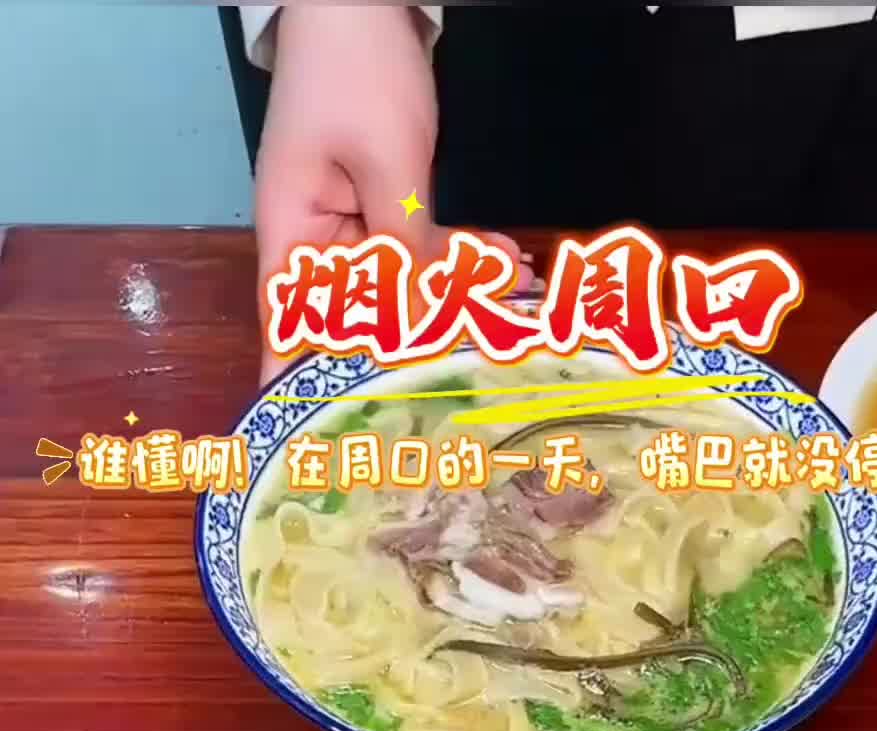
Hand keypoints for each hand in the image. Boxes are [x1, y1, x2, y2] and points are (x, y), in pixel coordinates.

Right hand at [254, 4, 531, 383]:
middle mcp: (316, 237)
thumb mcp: (390, 164)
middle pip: (355, 314)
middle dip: (410, 341)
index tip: (319, 435)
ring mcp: (352, 219)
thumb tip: (421, 322)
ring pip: (400, 282)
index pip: (287, 327)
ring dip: (453, 294)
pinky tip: (507, 264)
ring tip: (511, 305)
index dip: (300, 385)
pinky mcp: (386, 201)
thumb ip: (407, 246)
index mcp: (292, 232)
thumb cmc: (356, 71)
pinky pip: (422, 246)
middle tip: (465, 375)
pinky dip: (461, 255)